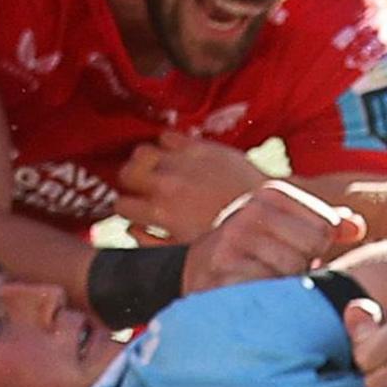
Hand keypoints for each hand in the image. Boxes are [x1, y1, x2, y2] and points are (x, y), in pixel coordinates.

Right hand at [118, 132, 271, 242]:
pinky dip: (167, 144)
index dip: (124, 209)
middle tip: (140, 187)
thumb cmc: (227, 235)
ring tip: (154, 168)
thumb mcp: (186, 250)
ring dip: (144, 161)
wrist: (265, 212)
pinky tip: (175, 155)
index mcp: (160, 213)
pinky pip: (168, 136)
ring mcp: (182, 163)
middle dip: (129, 182)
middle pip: (125, 173)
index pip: (121, 205)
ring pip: (142, 152)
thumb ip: (151, 243)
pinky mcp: (200, 147)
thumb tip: (131, 228)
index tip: (133, 209)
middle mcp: (166, 184)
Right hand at [181, 181, 365, 293]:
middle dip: (303, 264)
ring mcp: (230, 243)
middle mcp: (248, 212)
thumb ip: (325, 223)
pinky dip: (269, 298)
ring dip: (287, 283)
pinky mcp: (220, 274)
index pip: (325, 225)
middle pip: (312, 247)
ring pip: (292, 270)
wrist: (199, 271)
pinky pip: (268, 290)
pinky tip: (255, 294)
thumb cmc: (257, 249)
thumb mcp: (287, 226)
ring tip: (267, 279)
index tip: (295, 249)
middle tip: (280, 267)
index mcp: (270, 194)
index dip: (319, 247)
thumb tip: (356, 227)